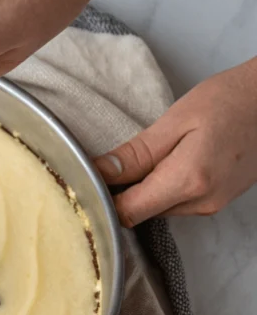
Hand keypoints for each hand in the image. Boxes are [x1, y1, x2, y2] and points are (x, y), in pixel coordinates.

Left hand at [94, 58, 256, 226]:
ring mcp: (213, 205)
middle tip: (107, 166)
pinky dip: (162, 189)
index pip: (127, 212)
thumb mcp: (174, 121)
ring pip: (158, 209)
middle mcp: (202, 202)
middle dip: (121, 194)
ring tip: (141, 161)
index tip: (86, 182)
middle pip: (141, 213)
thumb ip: (136, 154)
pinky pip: (177, 204)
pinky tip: (163, 166)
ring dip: (143, 191)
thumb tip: (99, 173)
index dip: (103, 200)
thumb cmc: (229, 101)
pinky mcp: (218, 201)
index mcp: (188, 181)